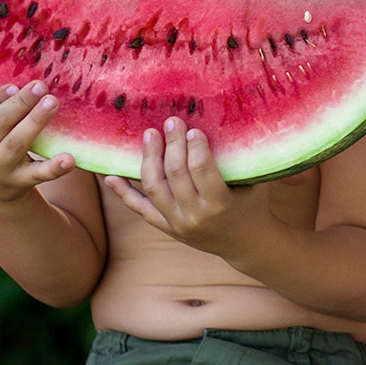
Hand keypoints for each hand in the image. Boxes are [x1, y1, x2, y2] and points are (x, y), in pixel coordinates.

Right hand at [0, 82, 75, 203]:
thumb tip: (28, 81)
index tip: (15, 86)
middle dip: (21, 102)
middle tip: (41, 86)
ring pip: (17, 142)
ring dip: (36, 121)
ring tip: (53, 102)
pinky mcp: (21, 182)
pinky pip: (39, 173)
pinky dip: (55, 167)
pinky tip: (69, 159)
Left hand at [101, 118, 270, 256]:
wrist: (245, 244)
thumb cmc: (253, 205)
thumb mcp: (255, 183)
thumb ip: (242, 159)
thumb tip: (232, 121)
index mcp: (220, 205)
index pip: (201, 169)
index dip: (195, 146)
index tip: (192, 128)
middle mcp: (195, 216)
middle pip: (175, 173)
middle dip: (172, 143)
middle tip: (171, 121)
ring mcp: (177, 223)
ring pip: (154, 187)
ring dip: (149, 158)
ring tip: (150, 135)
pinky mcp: (166, 227)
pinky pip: (140, 209)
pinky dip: (124, 193)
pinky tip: (110, 176)